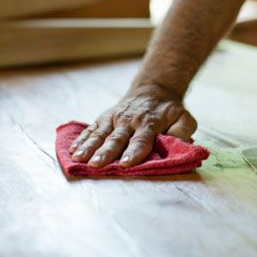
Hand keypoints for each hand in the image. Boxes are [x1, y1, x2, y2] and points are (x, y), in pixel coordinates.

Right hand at [68, 84, 196, 167]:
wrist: (151, 91)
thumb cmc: (168, 111)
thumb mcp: (183, 117)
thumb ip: (182, 130)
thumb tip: (179, 144)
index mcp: (149, 122)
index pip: (141, 139)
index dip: (134, 152)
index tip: (126, 164)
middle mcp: (129, 120)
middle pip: (117, 138)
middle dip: (106, 152)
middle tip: (97, 165)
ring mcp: (114, 118)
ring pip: (100, 134)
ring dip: (89, 147)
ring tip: (78, 159)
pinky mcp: (104, 118)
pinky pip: (91, 129)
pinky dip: (81, 139)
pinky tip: (72, 151)